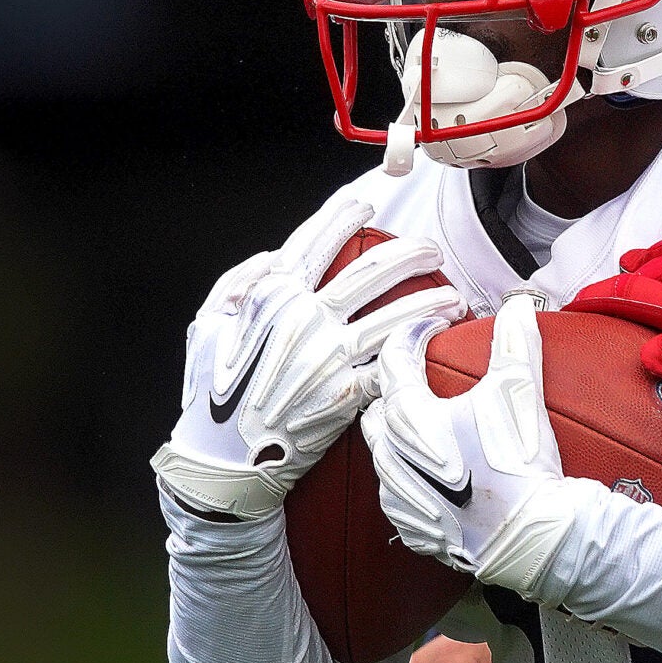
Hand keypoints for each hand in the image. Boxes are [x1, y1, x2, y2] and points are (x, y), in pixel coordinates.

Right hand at [153, 198, 459, 518]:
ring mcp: (329, 357)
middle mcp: (304, 320)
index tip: (366, 203)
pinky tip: (441, 340)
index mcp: (269, 297)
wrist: (224, 459)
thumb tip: (275, 257)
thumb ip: (238, 284)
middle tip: (429, 249)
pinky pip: (395, 363)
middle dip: (409, 253)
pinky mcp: (349, 394)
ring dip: (432, 300)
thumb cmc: (212, 392)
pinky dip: (422, 348)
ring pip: (396, 316)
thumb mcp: (207, 327)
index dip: (343, 214)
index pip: (314, 241)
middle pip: (371, 272)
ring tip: (454, 295)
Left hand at [359, 292, 605, 594]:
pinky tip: (437, 472)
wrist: (530, 536)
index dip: (417, 333)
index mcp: (408, 416)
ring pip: (382, 451)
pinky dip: (411, 475)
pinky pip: (397, 491)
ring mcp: (397, 494)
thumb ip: (515, 341)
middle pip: (380, 405)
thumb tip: (517, 303)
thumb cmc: (519, 462)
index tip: (439, 325)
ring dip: (401, 432)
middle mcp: (390, 454)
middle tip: (428, 374)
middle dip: (400, 385)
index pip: (396, 358)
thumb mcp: (519, 392)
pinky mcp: (411, 526)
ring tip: (432, 423)